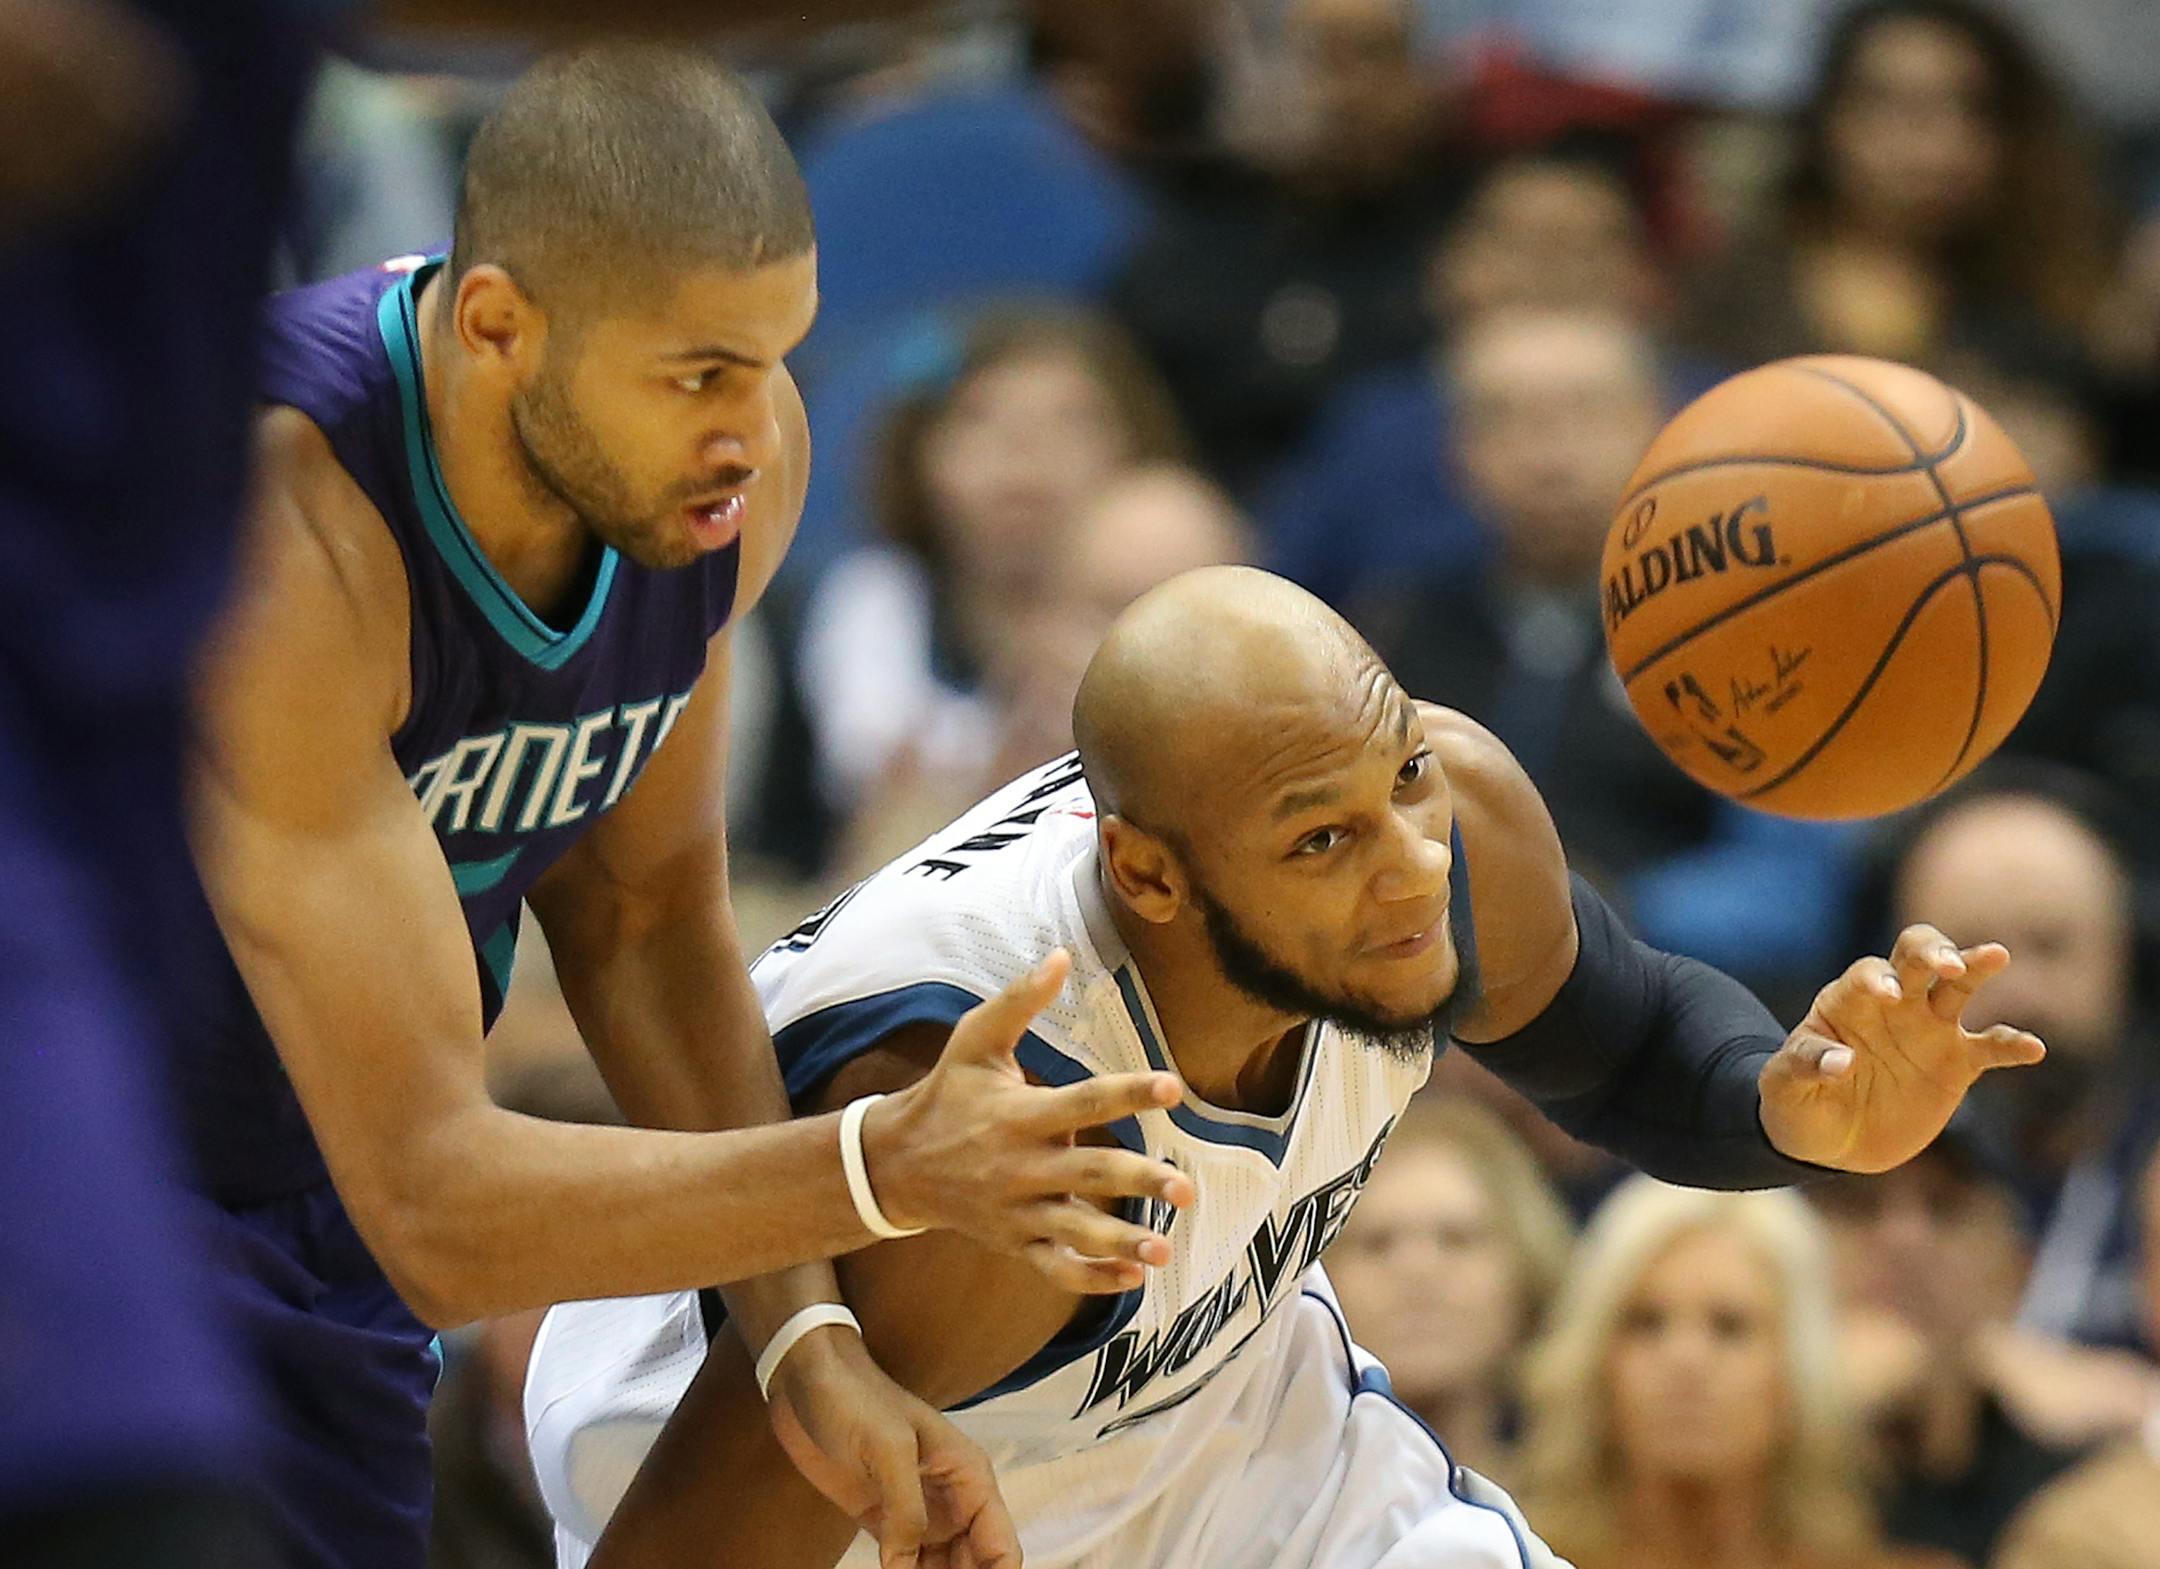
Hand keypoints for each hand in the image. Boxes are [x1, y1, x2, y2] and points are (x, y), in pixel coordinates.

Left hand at [766, 1330, 1018, 1568]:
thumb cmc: (856, 1400)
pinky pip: (905, 1564)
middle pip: (975, 1562)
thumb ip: (905, 1510)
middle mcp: (951, 1501)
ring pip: (944, 1567)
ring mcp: (917, 1513)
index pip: (1001, 1545)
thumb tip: (903, 1568)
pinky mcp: (882, 1522)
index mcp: (968, 1477)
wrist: (806, 1382)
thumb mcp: (889, 1448)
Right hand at [866, 950, 1194, 1294]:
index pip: (1082, 1101)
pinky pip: (1054, 1269)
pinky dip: (1091, 1279)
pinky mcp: (1014, 1242)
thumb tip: (1061, 956)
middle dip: (1137, 1182)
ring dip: (1119, 1242)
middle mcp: (1020, 1166)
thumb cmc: (947, 1093)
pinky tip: (1133, 1278)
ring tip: (1162, 1249)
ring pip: (1073, 1232)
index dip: (1128, 1093)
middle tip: (1185, 1188)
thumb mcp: (974, 1040)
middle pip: (1087, 1174)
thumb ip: (1019, 1001)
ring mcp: (1016, 1211)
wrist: (897, 1164)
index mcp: (1018, 1115)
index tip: (1172, 1087)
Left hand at [1758, 924, 2044, 1171]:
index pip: (1867, 974)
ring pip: (1959, 986)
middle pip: (1918, 958)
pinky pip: (1990, 1047)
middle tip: (1947, 965)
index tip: (1888, 993)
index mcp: (1848, 1001)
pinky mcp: (1955, 1064)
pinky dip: (2012, 1044)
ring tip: (1997, 955)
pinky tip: (2033, 1049)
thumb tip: (1840, 1061)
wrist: (1828, 1139)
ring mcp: (1928, 1029)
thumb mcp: (1784, 1086)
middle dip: (1933, 952)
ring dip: (1977, 967)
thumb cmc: (1797, 1102)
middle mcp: (1894, 1004)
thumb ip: (1804, 1065)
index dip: (1877, 978)